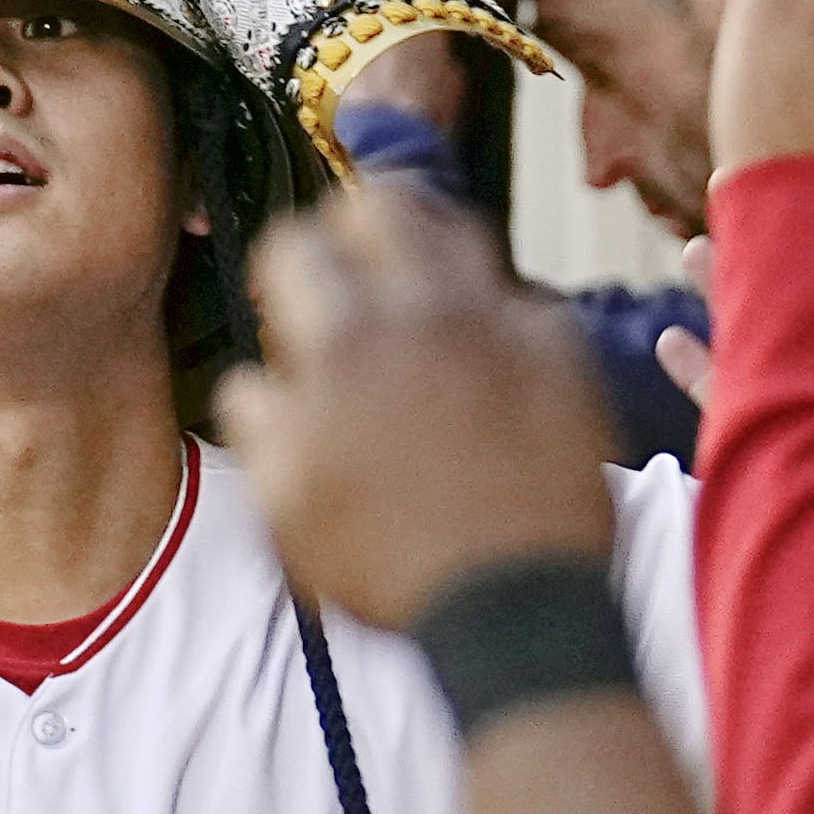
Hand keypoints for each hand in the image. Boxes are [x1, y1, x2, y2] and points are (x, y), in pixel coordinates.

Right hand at [221, 185, 618, 629]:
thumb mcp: (287, 510)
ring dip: (427, 249)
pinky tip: (485, 349)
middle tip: (350, 261)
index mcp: (343, 346)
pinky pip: (524, 299)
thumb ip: (257, 425)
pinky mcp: (562, 356)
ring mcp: (500, 329)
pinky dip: (496, 311)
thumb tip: (251, 379)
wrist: (517, 608)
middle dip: (353, 223)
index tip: (286, 298)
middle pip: (384, 205)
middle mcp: (422, 316)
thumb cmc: (392, 568)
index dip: (282, 266)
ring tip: (416, 289)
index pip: (295, 245)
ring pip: (461, 233)